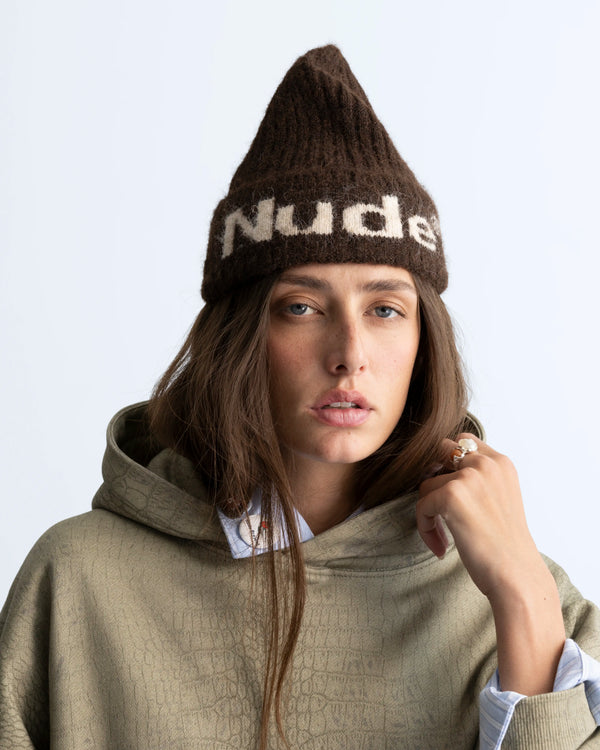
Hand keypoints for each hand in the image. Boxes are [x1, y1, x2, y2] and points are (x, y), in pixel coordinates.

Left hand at [417, 433, 565, 694]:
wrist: (516, 575)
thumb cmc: (505, 546)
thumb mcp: (500, 498)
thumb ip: (478, 480)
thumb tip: (437, 472)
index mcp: (501, 463)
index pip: (464, 440)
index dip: (451, 464)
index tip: (454, 495)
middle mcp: (486, 464)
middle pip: (441, 452)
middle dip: (438, 479)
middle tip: (443, 511)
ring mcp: (468, 477)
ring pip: (428, 483)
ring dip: (430, 512)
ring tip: (445, 538)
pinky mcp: (451, 494)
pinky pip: (421, 505)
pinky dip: (425, 527)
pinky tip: (441, 547)